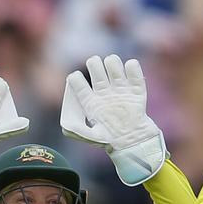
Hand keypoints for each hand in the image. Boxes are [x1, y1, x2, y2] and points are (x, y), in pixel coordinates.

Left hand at [60, 54, 165, 185]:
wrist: (133, 143)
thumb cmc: (110, 141)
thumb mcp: (91, 137)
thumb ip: (77, 130)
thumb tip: (66, 121)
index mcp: (90, 100)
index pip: (76, 80)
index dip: (75, 79)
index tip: (79, 83)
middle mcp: (103, 91)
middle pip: (94, 63)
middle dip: (94, 64)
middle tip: (100, 78)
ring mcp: (119, 88)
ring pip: (112, 61)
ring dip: (113, 63)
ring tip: (117, 78)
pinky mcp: (135, 88)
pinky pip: (133, 66)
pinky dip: (131, 67)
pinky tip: (129, 76)